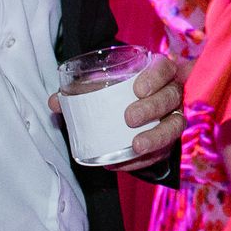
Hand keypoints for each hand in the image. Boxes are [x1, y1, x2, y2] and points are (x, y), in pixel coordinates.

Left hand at [47, 51, 183, 170]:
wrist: (139, 110)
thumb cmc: (120, 93)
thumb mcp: (104, 87)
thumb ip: (80, 92)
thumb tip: (54, 102)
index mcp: (158, 73)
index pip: (165, 68)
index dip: (155, 77)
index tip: (137, 89)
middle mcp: (171, 93)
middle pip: (171, 96)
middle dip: (152, 107)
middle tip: (129, 118)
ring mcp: (173, 117)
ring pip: (175, 125)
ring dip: (156, 136)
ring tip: (136, 145)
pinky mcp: (169, 141)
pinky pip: (164, 151)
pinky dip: (145, 159)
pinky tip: (125, 162)